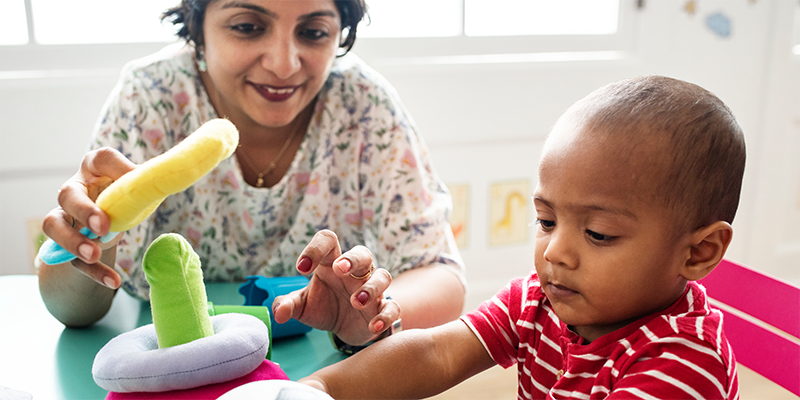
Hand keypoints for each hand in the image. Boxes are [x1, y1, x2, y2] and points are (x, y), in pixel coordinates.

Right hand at [41, 147, 135, 288]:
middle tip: (103, 227)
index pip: (101, 159)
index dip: (115, 167)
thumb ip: (145, 185)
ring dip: (72, 241)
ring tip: (93, 254)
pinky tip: (114, 282)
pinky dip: (94, 272)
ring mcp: (66, 218)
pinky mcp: (67, 246)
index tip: (132, 179)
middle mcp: (75, 190)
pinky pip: (74, 259)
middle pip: (67, 194)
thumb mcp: (136, 190)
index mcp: (95, 170)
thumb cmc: (123, 198)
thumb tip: (163, 180)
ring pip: (54, 226)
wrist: (105, 225)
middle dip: (83, 210)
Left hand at [272, 230, 400, 344]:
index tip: (301, 268)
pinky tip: (372, 326)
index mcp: (332, 263)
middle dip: (352, 259)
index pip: (328, 241)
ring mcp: (372, 289)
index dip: (315, 249)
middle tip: (339, 270)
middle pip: (362, 252)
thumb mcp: (302, 306)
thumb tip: (278, 313)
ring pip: (383, 276)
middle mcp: (354, 273)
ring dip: (370, 287)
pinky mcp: (382, 309)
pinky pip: (393, 307)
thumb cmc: (324, 307)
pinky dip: (385, 315)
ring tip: (355, 302)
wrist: (344, 329)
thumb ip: (288, 305)